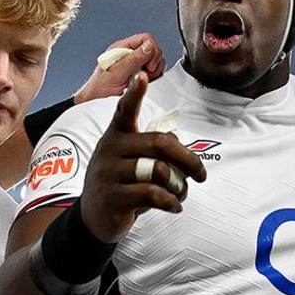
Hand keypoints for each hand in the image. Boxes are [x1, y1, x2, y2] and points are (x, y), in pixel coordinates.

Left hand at [70, 33, 165, 105]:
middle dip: (154, 63)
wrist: (96, 101)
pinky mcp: (140, 73)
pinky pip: (155, 71)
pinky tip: (143, 84)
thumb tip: (149, 46)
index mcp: (122, 47)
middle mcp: (130, 53)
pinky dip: (154, 77)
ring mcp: (136, 63)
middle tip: (145, 75)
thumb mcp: (117, 73)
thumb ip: (133, 59)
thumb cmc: (101, 88)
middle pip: (154, 49)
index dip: (152, 51)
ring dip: (154, 71)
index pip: (146, 38)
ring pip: (156, 60)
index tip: (149, 66)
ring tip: (142, 81)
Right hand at [77, 73, 205, 241]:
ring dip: (179, 186)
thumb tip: (181, 145)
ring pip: (158, 171)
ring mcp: (108, 173)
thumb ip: (151, 150)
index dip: (134, 94)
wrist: (93, 217)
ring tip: (181, 194)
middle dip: (188, 159)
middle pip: (159, 143)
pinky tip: (175, 207)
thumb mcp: (129, 161)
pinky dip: (171, 202)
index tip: (142, 76)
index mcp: (116, 135)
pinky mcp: (112, 197)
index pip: (124, 110)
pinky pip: (152, 194)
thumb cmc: (120, 184)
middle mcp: (110, 149)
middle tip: (201, 174)